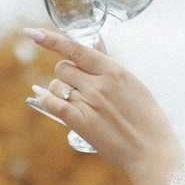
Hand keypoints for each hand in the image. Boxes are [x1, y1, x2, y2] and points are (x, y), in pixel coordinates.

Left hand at [22, 28, 184, 184]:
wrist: (152, 151)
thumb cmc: (148, 120)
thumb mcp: (134, 85)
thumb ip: (110, 67)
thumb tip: (95, 45)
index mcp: (114, 71)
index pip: (75, 49)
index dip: (50, 39)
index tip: (32, 33)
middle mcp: (98, 84)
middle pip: (63, 68)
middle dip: (66, 75)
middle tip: (78, 86)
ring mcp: (88, 103)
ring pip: (56, 86)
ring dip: (59, 90)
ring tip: (76, 102)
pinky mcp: (80, 122)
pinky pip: (53, 104)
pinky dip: (44, 99)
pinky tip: (40, 95)